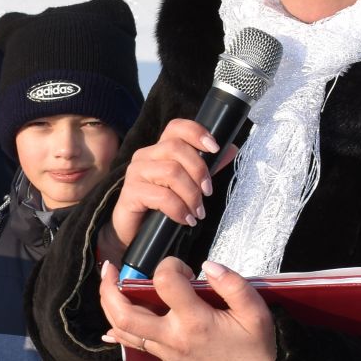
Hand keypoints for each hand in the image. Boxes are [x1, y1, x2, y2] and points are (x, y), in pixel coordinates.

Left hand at [99, 257, 275, 360]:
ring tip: (109, 285)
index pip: (164, 282)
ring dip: (110, 306)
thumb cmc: (257, 346)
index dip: (169, 264)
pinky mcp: (166, 360)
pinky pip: (135, 344)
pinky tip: (114, 315)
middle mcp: (173, 338)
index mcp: (195, 322)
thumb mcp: (255, 311)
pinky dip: (120, 328)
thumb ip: (232, 284)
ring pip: (123, 330)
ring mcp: (166, 352)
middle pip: (124, 314)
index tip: (184, 268)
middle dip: (109, 288)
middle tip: (109, 269)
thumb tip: (207, 265)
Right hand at [103, 119, 239, 251]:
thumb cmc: (161, 208)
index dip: (196, 132)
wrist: (134, 234)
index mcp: (159, 150)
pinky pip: (162, 196)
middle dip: (199, 171)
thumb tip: (230, 150)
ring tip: (197, 212)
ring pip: (171, 171)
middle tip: (208, 193)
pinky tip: (186, 220)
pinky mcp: (130, 192)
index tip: (215, 148)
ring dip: (191, 194)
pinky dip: (179, 209)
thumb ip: (206, 168)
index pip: (176, 127)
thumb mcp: (187, 186)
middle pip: (176, 148)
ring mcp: (135, 173)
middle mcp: (145, 156)